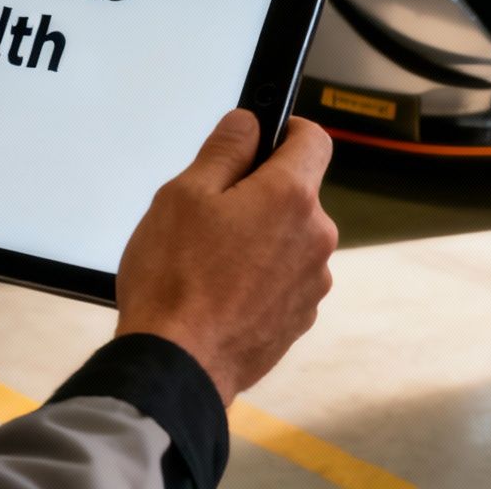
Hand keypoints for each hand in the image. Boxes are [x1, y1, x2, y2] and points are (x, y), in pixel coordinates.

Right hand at [114, 111, 336, 403]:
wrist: (177, 366)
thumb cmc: (175, 280)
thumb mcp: (184, 194)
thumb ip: (225, 150)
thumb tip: (249, 123)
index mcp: (291, 197)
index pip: (313, 140)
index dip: (287, 131)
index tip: (264, 137)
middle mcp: (316, 237)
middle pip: (297, 193)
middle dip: (261, 193)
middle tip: (211, 211)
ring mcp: (312, 282)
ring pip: (290, 238)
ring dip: (261, 238)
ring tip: (210, 261)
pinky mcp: (301, 317)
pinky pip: (285, 279)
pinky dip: (261, 277)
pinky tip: (221, 292)